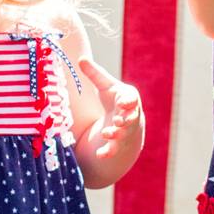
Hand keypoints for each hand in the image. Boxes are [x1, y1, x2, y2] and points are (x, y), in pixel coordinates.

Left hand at [78, 56, 143, 170]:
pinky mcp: (117, 146)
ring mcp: (125, 132)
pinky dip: (108, 152)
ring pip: (124, 135)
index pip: (132, 100)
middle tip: (118, 120)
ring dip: (117, 135)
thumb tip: (81, 58)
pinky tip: (100, 154)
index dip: (128, 102)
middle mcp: (130, 117)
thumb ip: (95, 74)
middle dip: (125, 120)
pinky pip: (114, 150)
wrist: (124, 122)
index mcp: (129, 100)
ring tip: (107, 133)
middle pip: (131, 118)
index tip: (122, 103)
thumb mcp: (106, 86)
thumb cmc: (115, 101)